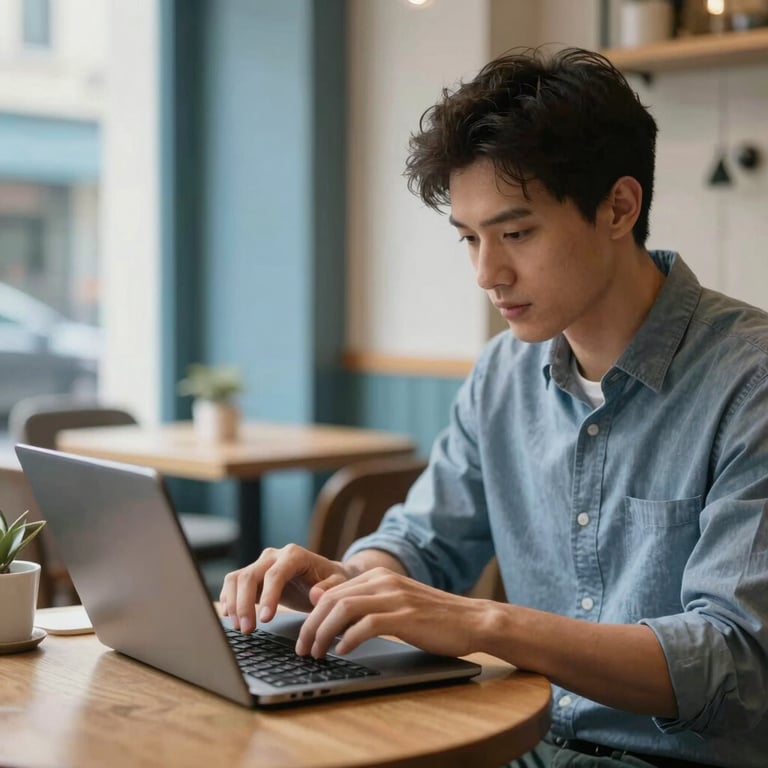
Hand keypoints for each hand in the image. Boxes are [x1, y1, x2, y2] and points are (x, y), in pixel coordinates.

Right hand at [219, 544, 351, 633]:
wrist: (325, 576)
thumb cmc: (332, 580)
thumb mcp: (338, 584)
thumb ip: (329, 588)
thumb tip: (315, 594)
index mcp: (294, 555)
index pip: (275, 574)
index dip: (269, 596)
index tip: (266, 619)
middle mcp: (273, 556)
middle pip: (250, 575)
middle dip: (245, 604)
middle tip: (247, 630)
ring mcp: (260, 565)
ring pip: (237, 579)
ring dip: (233, 603)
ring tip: (240, 628)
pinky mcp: (253, 577)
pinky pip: (233, 584)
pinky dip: (228, 599)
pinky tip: (231, 618)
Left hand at [296, 567, 482, 658]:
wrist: (472, 619)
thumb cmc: (434, 618)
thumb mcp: (397, 604)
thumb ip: (368, 604)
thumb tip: (332, 617)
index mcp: (379, 576)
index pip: (332, 590)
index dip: (312, 614)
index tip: (302, 634)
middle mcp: (383, 581)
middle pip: (331, 599)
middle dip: (310, 626)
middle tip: (301, 649)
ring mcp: (394, 597)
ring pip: (343, 609)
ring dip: (322, 633)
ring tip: (316, 653)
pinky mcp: (405, 616)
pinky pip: (366, 625)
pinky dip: (348, 639)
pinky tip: (342, 652)